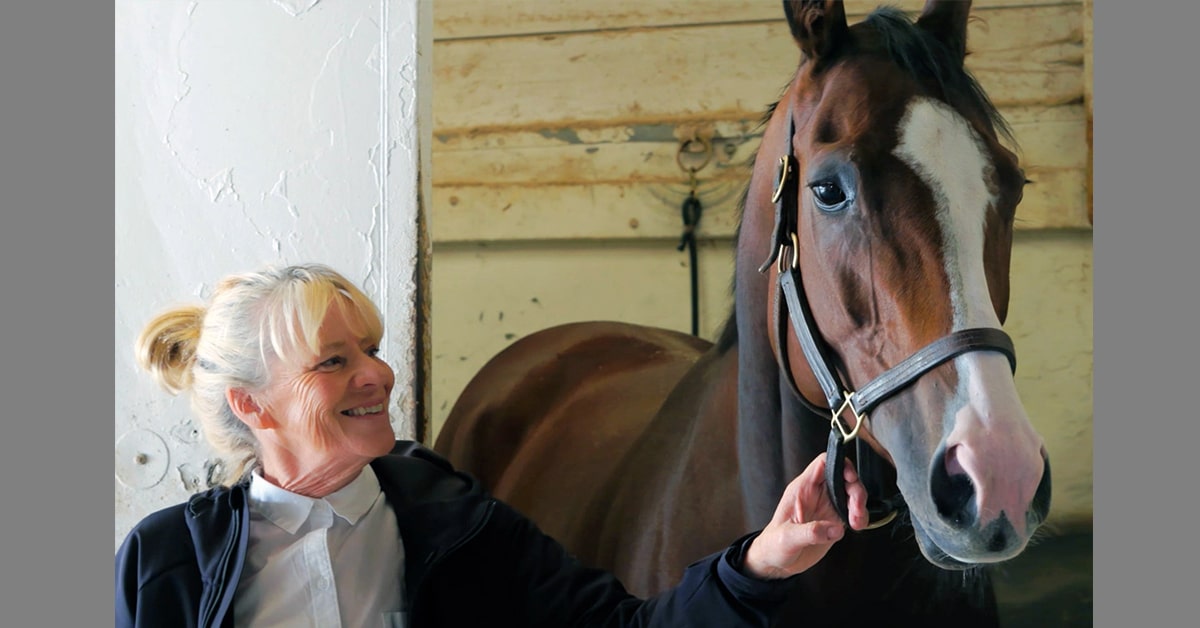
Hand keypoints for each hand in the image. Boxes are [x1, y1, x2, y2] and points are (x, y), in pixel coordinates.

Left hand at [741, 454, 868, 578]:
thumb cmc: (774, 545)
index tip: (850, 478)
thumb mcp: (787, 538)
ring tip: (857, 522)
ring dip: (860, 505)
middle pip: (843, 477)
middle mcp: (817, 494)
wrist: (776, 561)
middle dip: (855, 489)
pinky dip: (861, 517)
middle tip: (856, 508)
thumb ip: (810, 532)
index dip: (839, 463)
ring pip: (852, 494)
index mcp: (802, 489)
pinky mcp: (835, 521)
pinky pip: (854, 512)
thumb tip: (836, 529)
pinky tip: (857, 526)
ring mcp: (827, 507)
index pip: (823, 463)